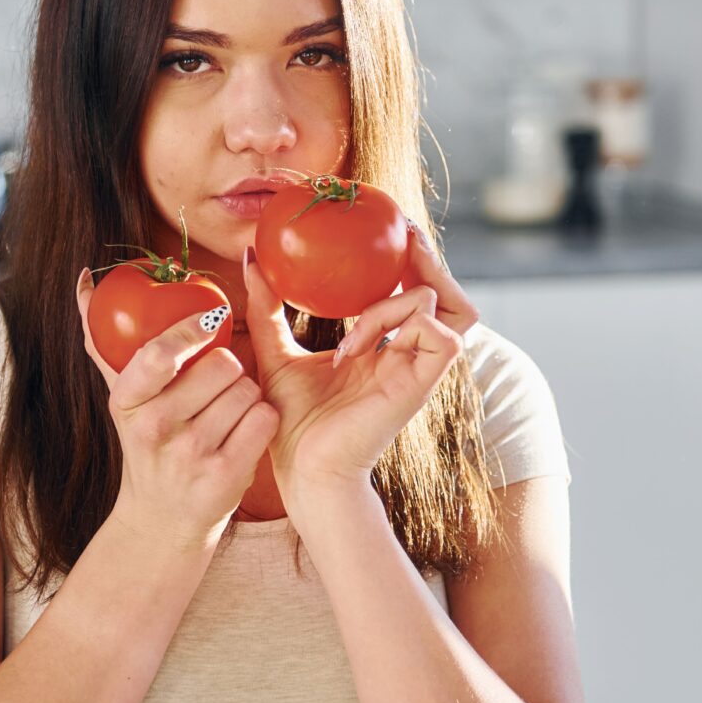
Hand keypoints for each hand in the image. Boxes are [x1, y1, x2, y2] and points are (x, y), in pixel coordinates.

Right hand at [75, 268, 279, 551]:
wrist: (161, 519)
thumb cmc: (147, 441)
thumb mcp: (123, 396)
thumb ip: (103, 337)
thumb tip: (85, 278)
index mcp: (127, 401)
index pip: (162, 352)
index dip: (193, 328)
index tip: (212, 318)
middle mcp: (154, 428)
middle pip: (224, 364)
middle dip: (231, 368)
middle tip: (219, 386)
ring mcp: (189, 456)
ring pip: (249, 390)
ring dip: (248, 396)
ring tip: (228, 414)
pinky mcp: (224, 478)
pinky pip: (265, 419)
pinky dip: (263, 420)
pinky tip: (245, 433)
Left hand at [241, 219, 480, 508]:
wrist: (302, 472)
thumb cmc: (292, 423)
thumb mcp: (275, 351)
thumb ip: (267, 306)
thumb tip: (249, 257)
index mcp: (384, 348)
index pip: (418, 293)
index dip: (413, 260)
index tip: (389, 230)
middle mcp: (407, 356)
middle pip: (451, 295)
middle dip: (429, 259)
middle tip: (401, 236)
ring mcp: (417, 370)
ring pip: (443, 306)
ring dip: (395, 300)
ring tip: (359, 312)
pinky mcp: (419, 386)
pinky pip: (439, 334)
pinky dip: (396, 325)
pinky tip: (353, 348)